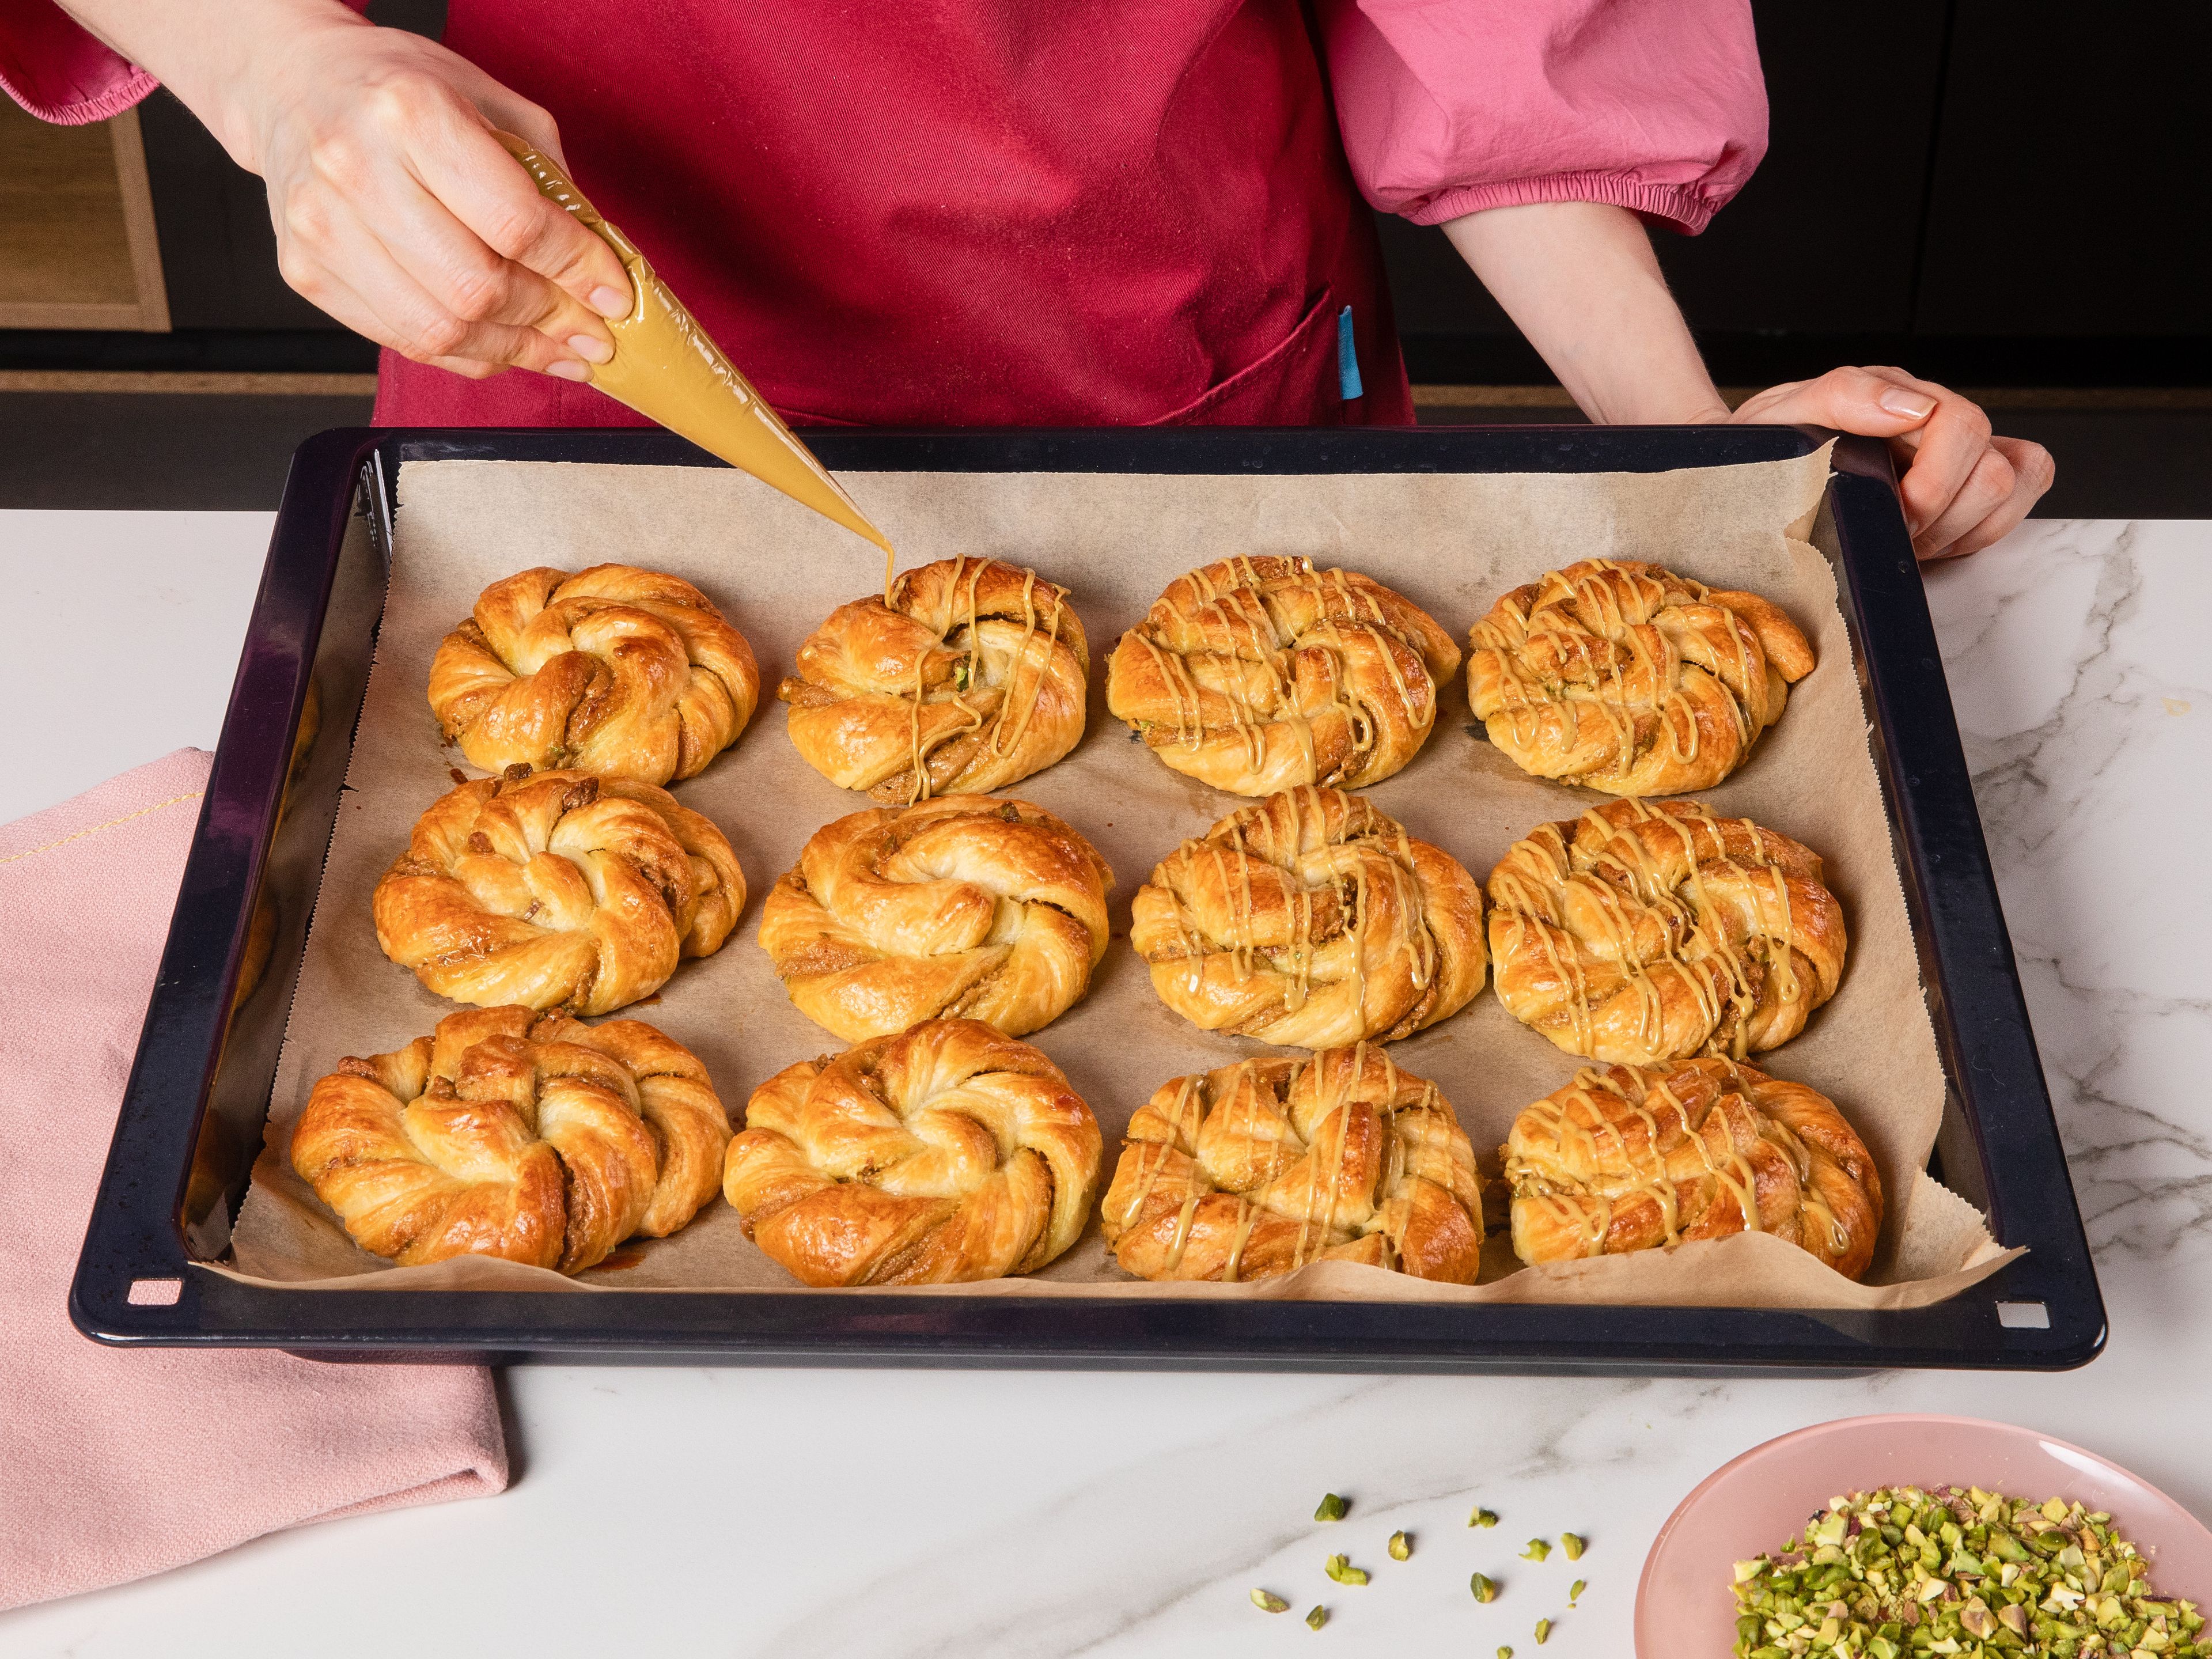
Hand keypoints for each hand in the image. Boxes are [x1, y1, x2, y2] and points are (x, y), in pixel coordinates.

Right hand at [65, 0, 632, 380]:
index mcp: (410, 113)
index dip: (577, 271)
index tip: (614, 297)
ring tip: (557, 349)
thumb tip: (601, 266)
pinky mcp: (306, 271)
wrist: (294, 85)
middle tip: (590, 330)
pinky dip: (467, 354)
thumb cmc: (400, 90)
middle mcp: (355, 169)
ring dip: (514, 350)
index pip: (515, 222)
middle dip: (549, 319)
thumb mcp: (492, 105)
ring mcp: (323, 228)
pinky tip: (503, 344)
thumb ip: (551, 184)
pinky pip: (404, 341)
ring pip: (439, 330)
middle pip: (476, 288)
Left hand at [1721, 368, 2055, 559]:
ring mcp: (1953, 454)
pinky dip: (1981, 531)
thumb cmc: (1767, 446)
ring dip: (1961, 528)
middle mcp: (1933, 420)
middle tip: (1893, 531)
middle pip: (1994, 471)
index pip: (1962, 429)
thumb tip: (1914, 407)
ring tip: (1906, 536)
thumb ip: (1848, 396)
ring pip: (2013, 487)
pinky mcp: (1963, 486)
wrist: (1744, 471)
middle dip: (1942, 516)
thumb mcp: (1786, 415)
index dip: (1931, 486)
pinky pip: (2014, 503)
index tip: (1891, 513)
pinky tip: (1933, 538)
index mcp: (1897, 397)